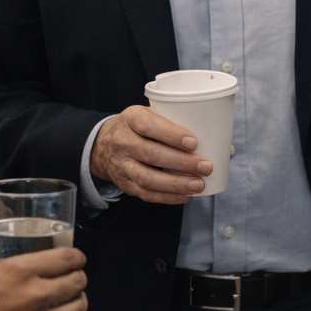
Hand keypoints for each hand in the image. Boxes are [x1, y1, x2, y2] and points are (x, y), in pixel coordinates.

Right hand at [0, 248, 87, 310]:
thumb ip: (5, 265)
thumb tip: (22, 269)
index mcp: (20, 271)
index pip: (67, 258)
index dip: (76, 258)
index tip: (75, 260)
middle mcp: (35, 295)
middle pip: (77, 282)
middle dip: (77, 278)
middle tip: (73, 280)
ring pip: (78, 309)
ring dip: (78, 302)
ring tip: (72, 302)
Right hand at [91, 106, 211, 203]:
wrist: (103, 145)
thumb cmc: (135, 128)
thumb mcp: (145, 114)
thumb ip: (168, 120)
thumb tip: (207, 133)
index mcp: (130, 119)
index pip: (148, 125)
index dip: (171, 134)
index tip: (193, 143)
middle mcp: (122, 142)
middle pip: (151, 154)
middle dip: (181, 162)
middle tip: (205, 166)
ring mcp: (122, 165)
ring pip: (148, 178)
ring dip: (176, 184)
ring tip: (198, 184)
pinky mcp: (125, 184)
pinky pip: (147, 194)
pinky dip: (168, 197)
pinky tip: (186, 195)